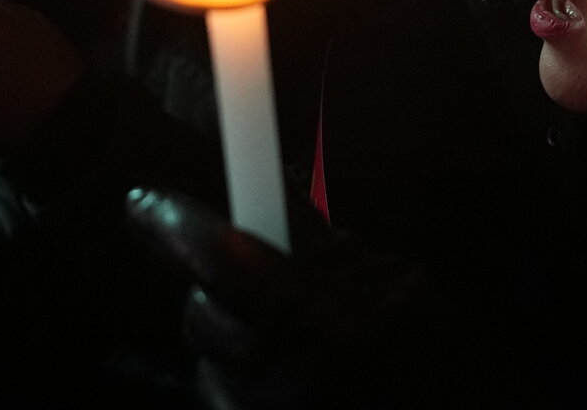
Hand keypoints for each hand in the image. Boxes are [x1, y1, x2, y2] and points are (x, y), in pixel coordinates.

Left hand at [126, 189, 442, 409]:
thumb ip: (329, 247)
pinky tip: (272, 380)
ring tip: (282, 343)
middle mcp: (289, 384)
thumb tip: (266, 198)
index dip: (174, 225)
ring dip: (228, 345)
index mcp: (330, 324)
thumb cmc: (445, 363)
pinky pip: (218, 405)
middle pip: (202, 316)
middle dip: (215, 290)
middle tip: (255, 282)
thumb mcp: (401, 287)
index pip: (224, 259)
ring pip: (206, 369)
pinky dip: (234, 387)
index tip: (141, 204)